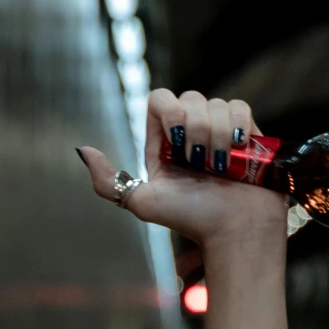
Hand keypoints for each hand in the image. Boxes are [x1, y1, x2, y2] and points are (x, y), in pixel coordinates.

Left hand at [76, 89, 283, 247]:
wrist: (235, 231)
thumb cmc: (192, 220)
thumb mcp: (143, 203)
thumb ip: (107, 181)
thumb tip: (83, 150)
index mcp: (163, 142)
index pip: (159, 99)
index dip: (168, 110)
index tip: (176, 140)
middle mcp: (190, 132)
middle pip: (189, 97)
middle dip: (196, 128)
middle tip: (200, 162)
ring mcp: (219, 131)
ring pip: (216, 103)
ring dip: (218, 134)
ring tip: (222, 166)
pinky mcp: (246, 132)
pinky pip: (239, 106)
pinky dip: (239, 125)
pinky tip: (239, 149)